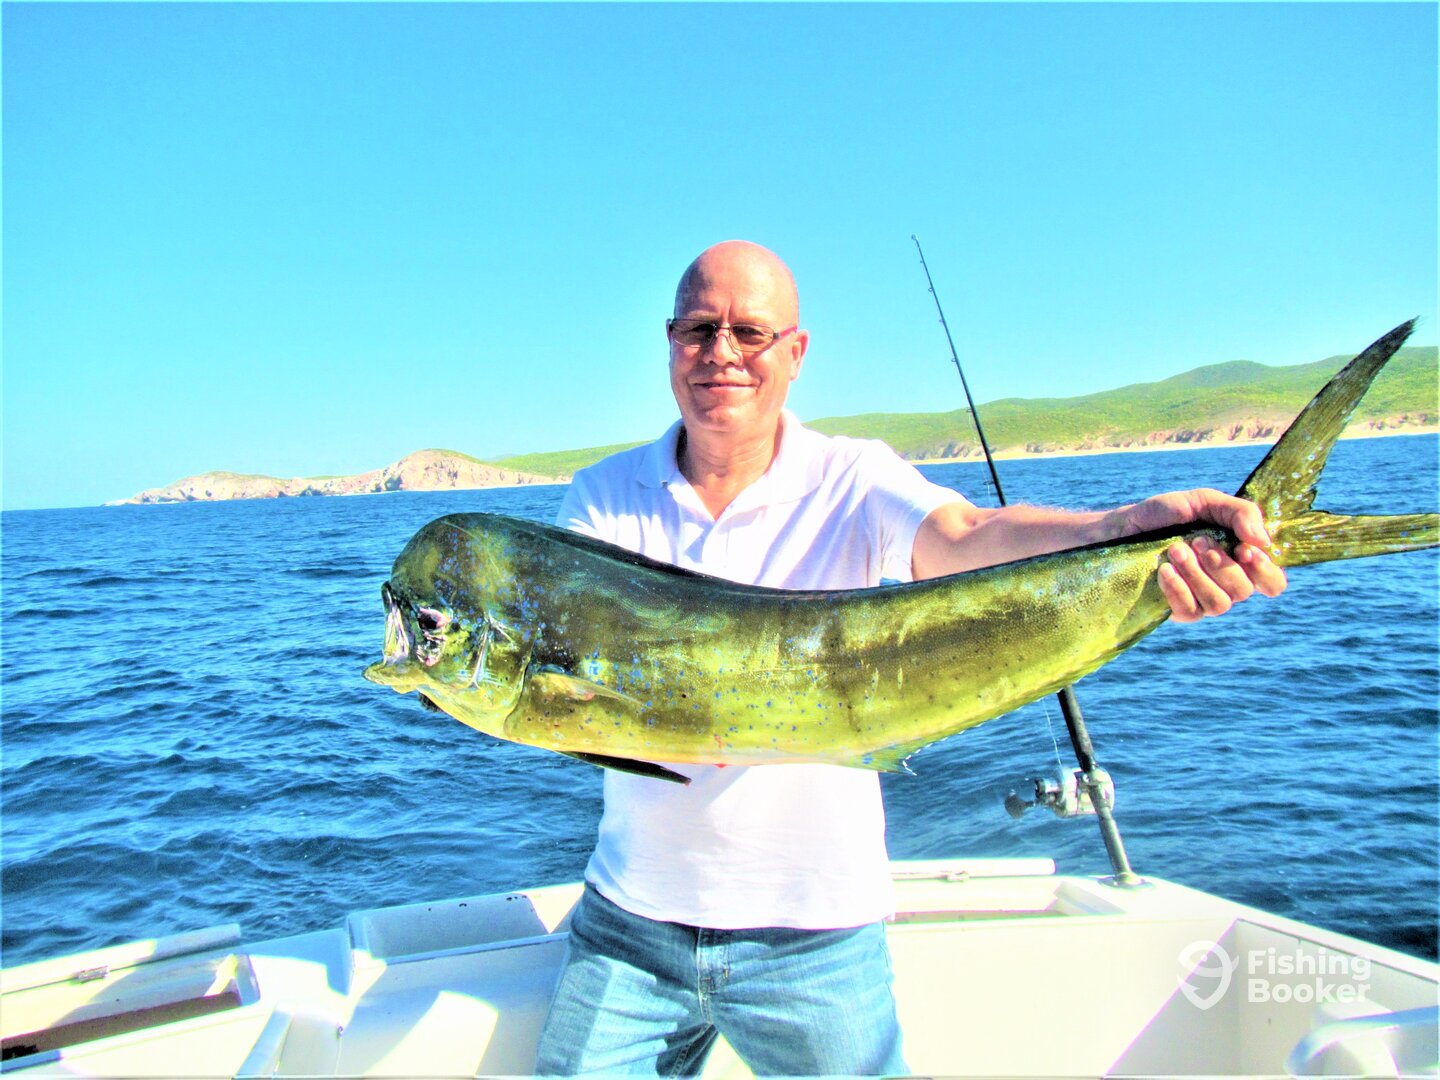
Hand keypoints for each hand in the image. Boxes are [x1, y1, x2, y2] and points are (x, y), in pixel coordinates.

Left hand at [1118, 488, 1287, 622]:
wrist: (1123, 527)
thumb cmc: (1166, 514)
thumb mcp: (1204, 502)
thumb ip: (1240, 513)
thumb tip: (1264, 541)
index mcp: (1239, 559)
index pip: (1272, 582)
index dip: (1265, 572)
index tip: (1244, 550)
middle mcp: (1225, 584)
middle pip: (1244, 591)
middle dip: (1221, 565)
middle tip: (1198, 540)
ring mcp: (1202, 600)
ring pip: (1219, 604)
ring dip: (1197, 574)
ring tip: (1175, 549)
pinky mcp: (1177, 611)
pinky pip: (1191, 611)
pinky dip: (1179, 589)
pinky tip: (1164, 571)